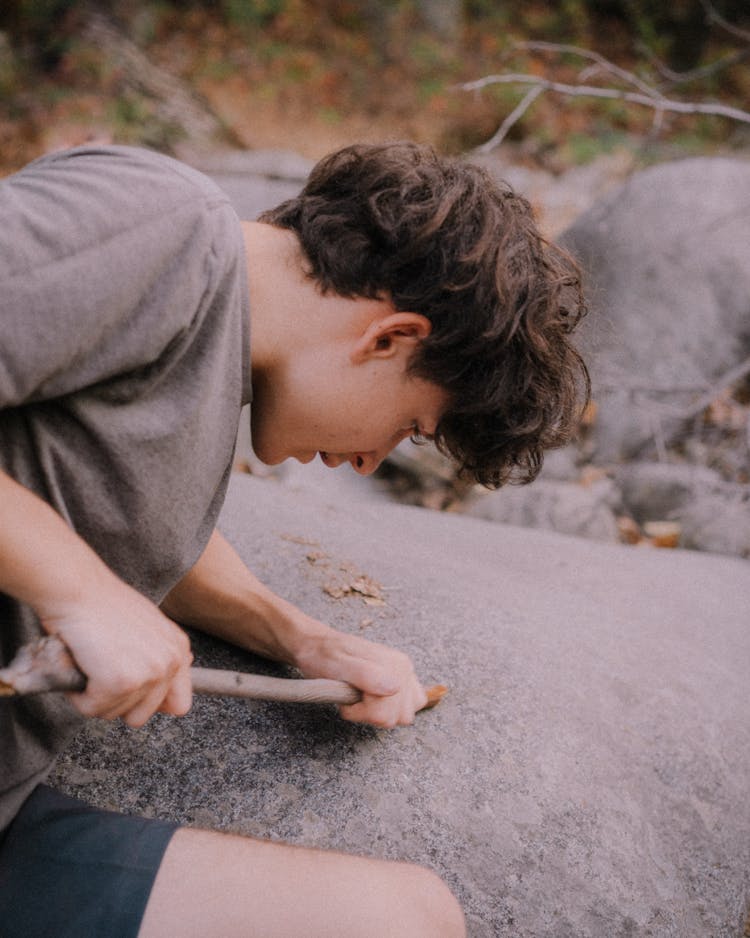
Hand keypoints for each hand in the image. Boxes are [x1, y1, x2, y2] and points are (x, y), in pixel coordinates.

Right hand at [39, 575, 192, 727]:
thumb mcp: (147, 625)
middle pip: (140, 716)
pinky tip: (80, 665)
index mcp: (178, 649)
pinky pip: (92, 708)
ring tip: (91, 660)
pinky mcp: (121, 683)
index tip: (129, 693)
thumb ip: (160, 653)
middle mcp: (169, 663)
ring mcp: (148, 674)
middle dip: (115, 701)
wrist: (78, 589)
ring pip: (113, 713)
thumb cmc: (103, 604)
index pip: (179, 704)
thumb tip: (175, 681)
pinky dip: (78, 693)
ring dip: (94, 694)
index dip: (150, 705)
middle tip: (101, 670)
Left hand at [294, 622, 427, 727]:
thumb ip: (366, 675)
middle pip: (396, 717)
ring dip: (382, 712)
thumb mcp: (338, 664)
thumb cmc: (323, 656)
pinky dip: (393, 710)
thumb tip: (394, 688)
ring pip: (404, 716)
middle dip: (371, 713)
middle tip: (353, 697)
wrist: (318, 647)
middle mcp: (403, 668)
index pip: (384, 714)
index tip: (346, 700)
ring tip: (363, 698)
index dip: (360, 711)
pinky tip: (376, 700)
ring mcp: (405, 674)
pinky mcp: (403, 681)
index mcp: (392, 665)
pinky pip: (409, 708)